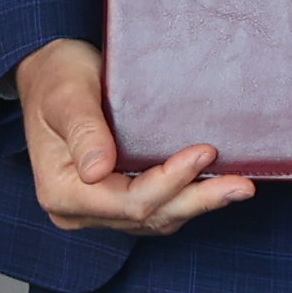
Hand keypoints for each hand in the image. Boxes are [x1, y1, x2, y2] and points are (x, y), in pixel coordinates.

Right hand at [16, 36, 252, 236]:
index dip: (170, 181)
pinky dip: (186, 197)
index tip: (204, 152)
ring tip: (239, 187)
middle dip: (197, 200)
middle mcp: (77, 210)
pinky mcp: (115, 201)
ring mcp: (97, 210)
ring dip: (198, 203)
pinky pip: (156, 209)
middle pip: (148, 217)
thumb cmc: (56, 77)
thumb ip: (83, 130)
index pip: (128, 201)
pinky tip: (213, 185)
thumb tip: (98, 170)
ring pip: (157, 218)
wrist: (49, 74)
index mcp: (62, 192)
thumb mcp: (66, 95)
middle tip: (242, 185)